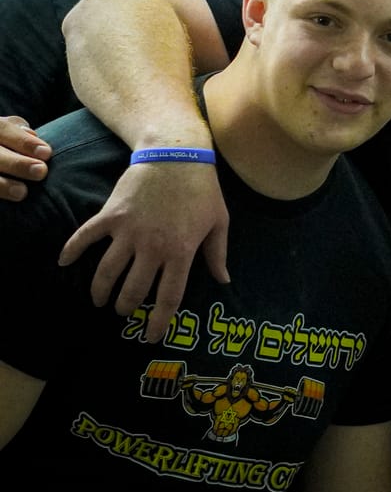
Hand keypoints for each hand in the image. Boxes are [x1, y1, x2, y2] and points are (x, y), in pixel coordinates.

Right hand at [0, 115, 50, 200]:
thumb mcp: (7, 131)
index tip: (46, 153)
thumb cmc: (4, 144)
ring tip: (22, 192)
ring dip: (2, 185)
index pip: (3, 129)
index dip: (24, 142)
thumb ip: (19, 133)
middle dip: (17, 163)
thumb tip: (32, 136)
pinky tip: (5, 203)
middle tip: (40, 172)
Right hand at [58, 161, 228, 340]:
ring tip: (100, 299)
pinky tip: (64, 262)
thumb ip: (218, 254)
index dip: (159, 322)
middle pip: (133, 291)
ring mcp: (129, 232)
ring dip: (100, 291)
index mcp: (181, 252)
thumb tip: (224, 281)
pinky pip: (85, 237)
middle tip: (124, 311)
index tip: (151, 337)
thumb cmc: (203, 190)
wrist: (177, 154)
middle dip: (127, 307)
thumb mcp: (219, 222)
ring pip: (107, 273)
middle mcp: (153, 247)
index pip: (168, 298)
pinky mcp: (111, 216)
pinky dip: (71, 250)